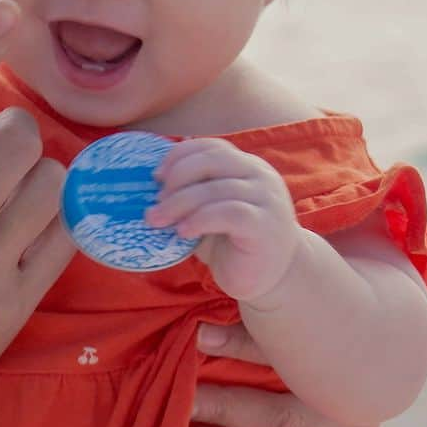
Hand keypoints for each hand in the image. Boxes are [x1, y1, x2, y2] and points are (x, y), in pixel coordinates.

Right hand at [0, 0, 74, 426]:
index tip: (2, 9)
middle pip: (13, 142)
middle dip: (15, 126)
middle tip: (0, 139)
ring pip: (48, 185)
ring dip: (38, 169)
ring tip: (16, 183)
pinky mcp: (14, 306)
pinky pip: (65, 237)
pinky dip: (60, 213)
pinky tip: (36, 216)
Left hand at [146, 137, 300, 301]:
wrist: (274, 280)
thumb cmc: (234, 243)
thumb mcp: (209, 211)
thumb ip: (193, 192)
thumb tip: (153, 182)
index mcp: (246, 165)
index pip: (210, 147)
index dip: (179, 155)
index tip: (156, 176)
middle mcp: (260, 175)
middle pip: (210, 162)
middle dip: (176, 179)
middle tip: (155, 202)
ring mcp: (266, 198)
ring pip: (215, 188)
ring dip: (179, 203)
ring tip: (158, 220)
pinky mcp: (265, 225)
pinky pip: (228, 213)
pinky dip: (199, 220)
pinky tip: (183, 232)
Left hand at [189, 323, 377, 426]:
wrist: (345, 380)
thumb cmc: (306, 345)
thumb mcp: (289, 330)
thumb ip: (255, 326)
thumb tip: (202, 329)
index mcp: (341, 370)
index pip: (286, 358)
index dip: (239, 346)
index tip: (199, 338)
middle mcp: (348, 419)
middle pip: (281, 418)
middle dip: (228, 408)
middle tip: (189, 401)